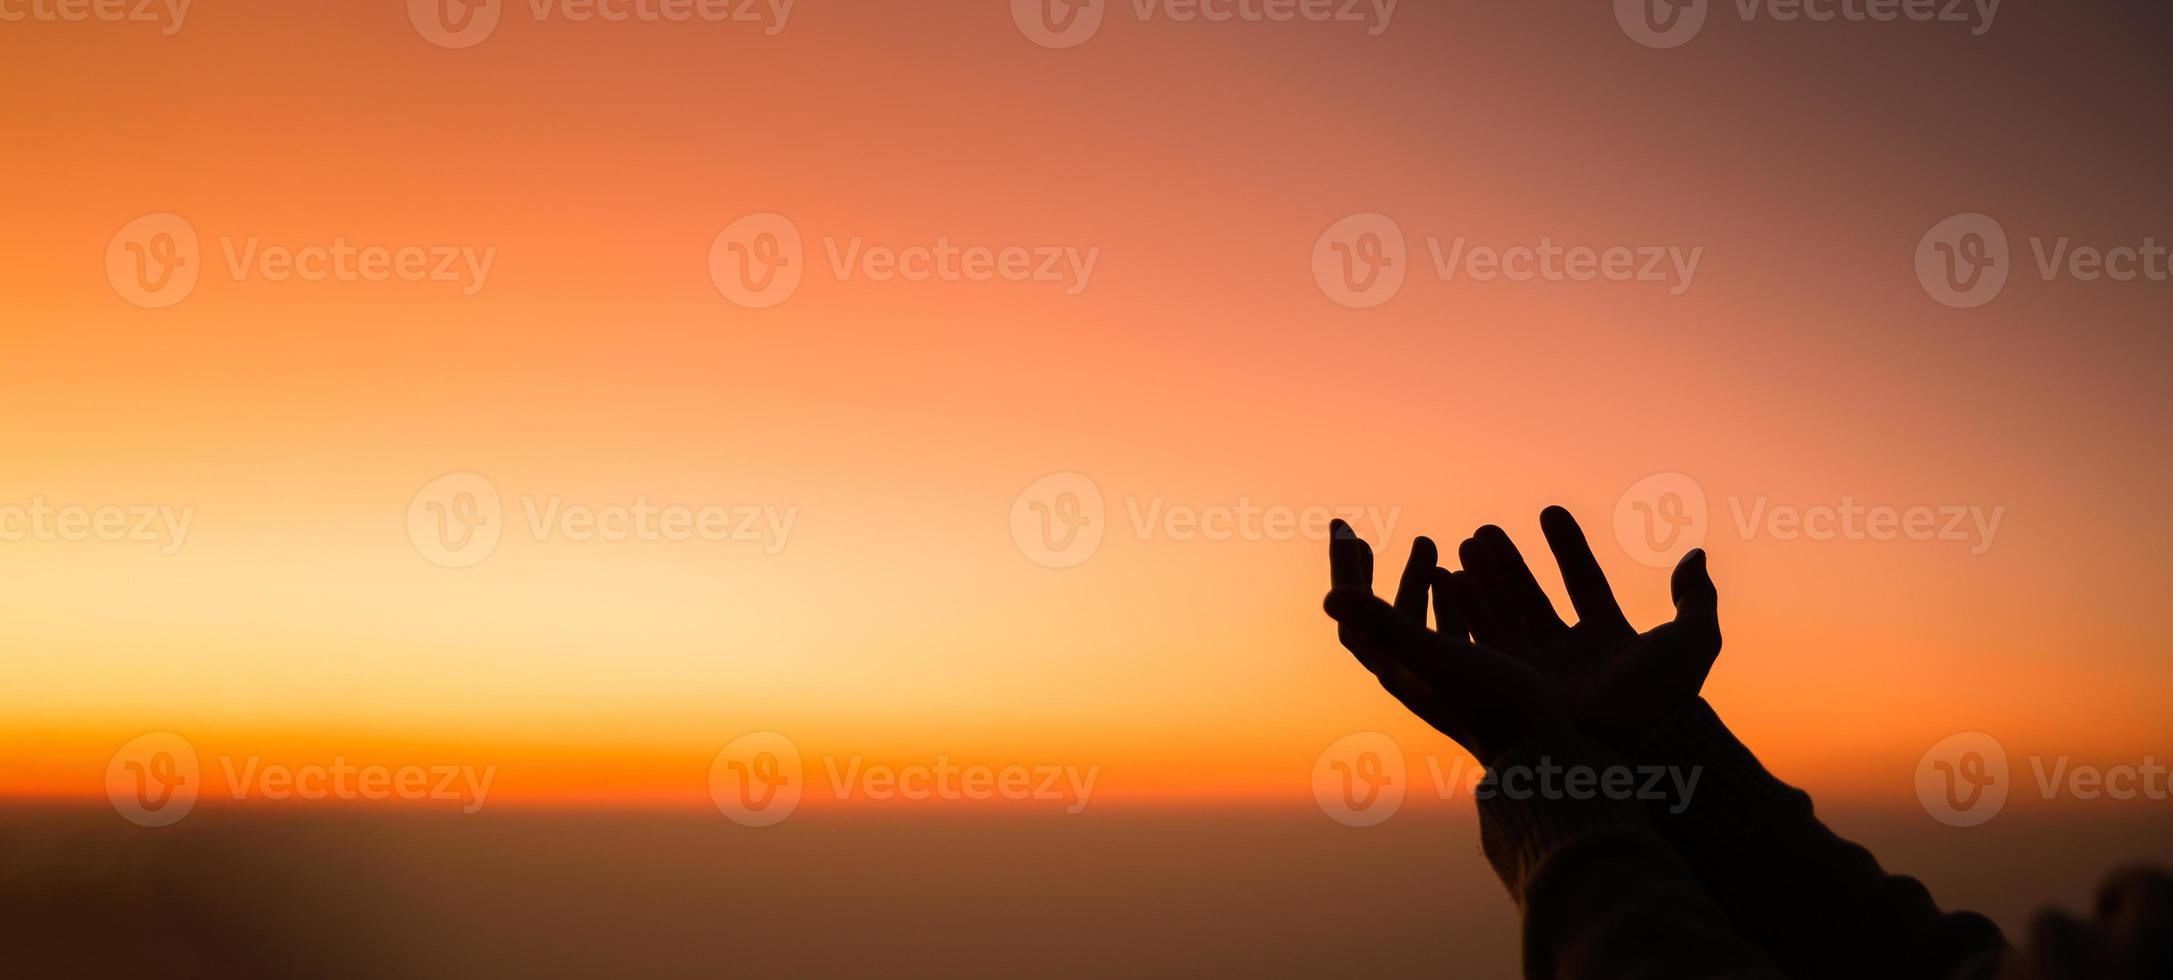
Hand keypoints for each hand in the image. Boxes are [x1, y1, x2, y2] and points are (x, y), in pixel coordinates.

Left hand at [1325, 521, 1571, 764]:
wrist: (1544, 753)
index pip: (1355, 614)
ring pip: (1423, 621)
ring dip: (1420, 581)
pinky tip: (1465, 577)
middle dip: (1378, 572)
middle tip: (1369, 535)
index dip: (1344, 571)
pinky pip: (1458, 628)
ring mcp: (1447, 677)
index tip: (1346, 528)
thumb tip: (1329, 596)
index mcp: (1396, 668)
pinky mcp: (1478, 677)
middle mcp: (1415, 674)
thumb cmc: (1490, 705)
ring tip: (1429, 546)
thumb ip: (1384, 625)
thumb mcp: (1436, 656)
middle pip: (1381, 617)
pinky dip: (1457, 597)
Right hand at [1443, 506, 1720, 742]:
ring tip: (1468, 543)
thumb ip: (1696, 596)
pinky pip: (1485, 640)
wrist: (1616, 744)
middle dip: (1510, 563)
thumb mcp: (1693, 640)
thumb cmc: (1659, 696)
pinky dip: (1468, 608)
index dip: (1569, 547)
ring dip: (1485, 578)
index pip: (1585, 582)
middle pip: (1535, 597)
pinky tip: (1454, 577)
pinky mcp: (1511, 685)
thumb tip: (1695, 555)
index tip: (1548, 510)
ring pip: (1505, 615)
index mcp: (1610, 639)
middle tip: (1485, 530)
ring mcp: (1539, 671)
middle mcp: (1570, 654)